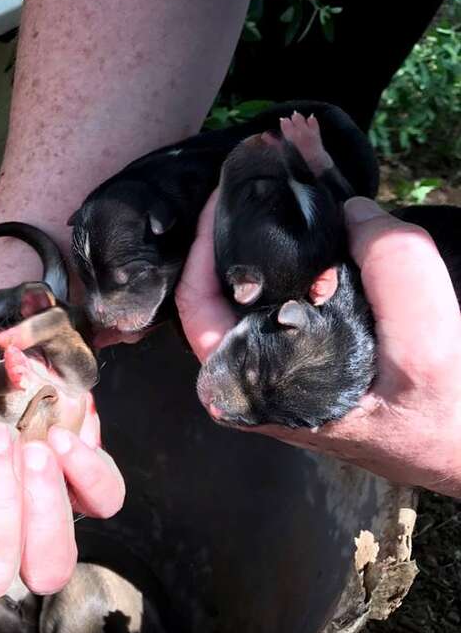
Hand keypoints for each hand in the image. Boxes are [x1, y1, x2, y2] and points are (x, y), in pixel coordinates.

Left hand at [176, 192, 460, 496]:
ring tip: (286, 196)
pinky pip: (288, 300)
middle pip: (220, 295)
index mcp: (255, 390)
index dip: (204, 246)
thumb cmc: (439, 418)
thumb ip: (393, 268)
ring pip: (255, 296)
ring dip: (270, 246)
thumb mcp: (425, 345)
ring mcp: (279, 369)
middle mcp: (255, 381)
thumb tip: (353, 211)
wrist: (460, 450)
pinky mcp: (306, 358)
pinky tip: (320, 234)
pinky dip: (299, 264)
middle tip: (258, 182)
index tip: (225, 195)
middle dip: (236, 235)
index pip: (198, 309)